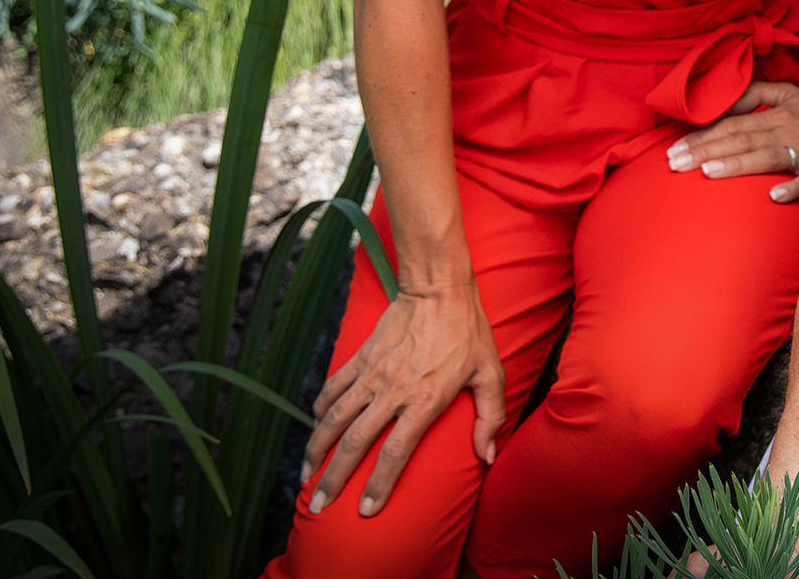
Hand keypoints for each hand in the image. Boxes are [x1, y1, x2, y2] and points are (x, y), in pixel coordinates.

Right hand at [299, 282, 504, 516]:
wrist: (437, 288)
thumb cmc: (468, 331)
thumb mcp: (490, 372)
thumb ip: (491, 416)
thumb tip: (488, 456)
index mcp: (425, 399)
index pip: (395, 453)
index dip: (379, 485)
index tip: (366, 510)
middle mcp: (393, 390)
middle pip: (354, 443)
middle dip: (334, 478)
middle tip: (320, 505)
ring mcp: (372, 373)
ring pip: (333, 418)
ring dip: (316, 449)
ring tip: (307, 475)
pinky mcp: (360, 358)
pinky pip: (333, 388)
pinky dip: (320, 409)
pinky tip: (314, 427)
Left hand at [666, 80, 798, 201]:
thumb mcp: (789, 93)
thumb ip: (755, 93)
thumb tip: (723, 103)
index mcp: (777, 113)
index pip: (733, 124)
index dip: (703, 135)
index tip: (675, 149)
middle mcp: (788, 131)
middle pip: (742, 139)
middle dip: (706, 150)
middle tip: (675, 164)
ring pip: (767, 158)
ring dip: (737, 164)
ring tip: (708, 172)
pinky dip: (792, 188)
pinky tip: (773, 196)